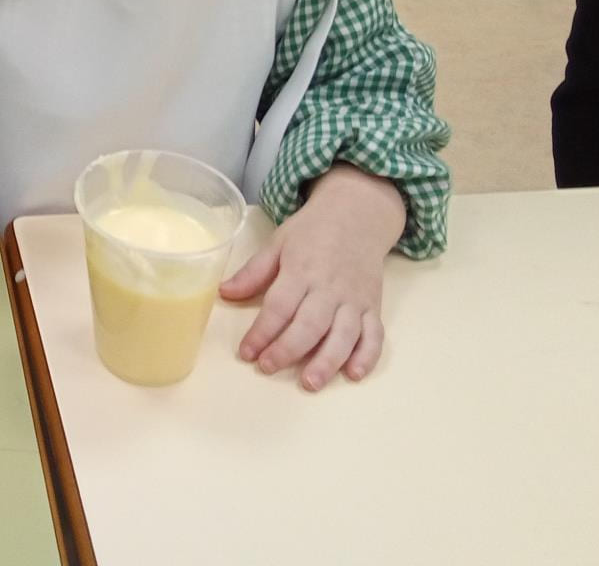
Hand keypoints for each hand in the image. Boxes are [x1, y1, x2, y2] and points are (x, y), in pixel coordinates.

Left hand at [219, 165, 405, 390]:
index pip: (279, 306)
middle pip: (310, 324)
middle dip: (288, 350)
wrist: (357, 215)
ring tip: (310, 383)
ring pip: (344, 335)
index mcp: (301, 270)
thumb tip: (223, 294)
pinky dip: (367, 356)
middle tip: (268, 368)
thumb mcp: (278, 243)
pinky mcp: (374, 306)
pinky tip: (353, 374)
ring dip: (327, 361)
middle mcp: (330, 287)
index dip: (261, 332)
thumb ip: (253, 272)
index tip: (246, 352)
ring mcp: (355, 299)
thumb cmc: (312, 231)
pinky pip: (375, 335)